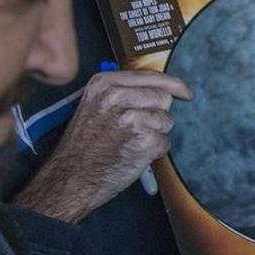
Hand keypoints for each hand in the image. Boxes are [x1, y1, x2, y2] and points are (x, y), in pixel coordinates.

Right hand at [12, 70, 191, 222]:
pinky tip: (133, 154)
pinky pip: (165, 142)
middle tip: (137, 129)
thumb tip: (162, 89)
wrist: (69, 178)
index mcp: (105, 84)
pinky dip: (154, 151)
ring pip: (167, 120)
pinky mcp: (144, 140)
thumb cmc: (83, 146)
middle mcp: (118, 97)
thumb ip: (124, 92)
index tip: (185, 92)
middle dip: (157, 114)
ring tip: (130, 142)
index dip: (173, 84)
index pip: (151, 76)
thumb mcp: (95, 106)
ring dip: (156, 133)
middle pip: (163, 97)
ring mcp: (132, 118)